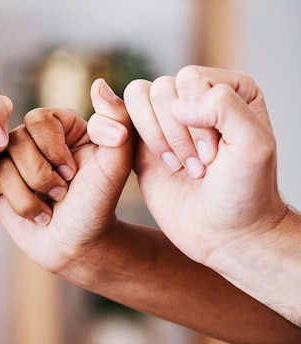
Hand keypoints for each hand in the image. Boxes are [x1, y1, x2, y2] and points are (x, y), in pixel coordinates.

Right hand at [0, 79, 132, 274]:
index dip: (54, 149)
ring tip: (52, 206)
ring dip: (33, 194)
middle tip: (62, 193)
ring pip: (2, 164)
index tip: (74, 173)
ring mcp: (10, 160)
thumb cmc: (99, 204)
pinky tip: (38, 215)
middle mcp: (31, 138)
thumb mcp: (116, 164)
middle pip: (17, 141)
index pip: (39, 119)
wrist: (79, 245)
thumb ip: (117, 121)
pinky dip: (21, 204)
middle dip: (42, 175)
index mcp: (60, 126)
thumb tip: (99, 84)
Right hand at [124, 66, 288, 270]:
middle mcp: (196, 99)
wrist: (225, 233)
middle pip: (161, 89)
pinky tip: (162, 166)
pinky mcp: (143, 142)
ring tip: (178, 166)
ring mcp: (167, 120)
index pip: (190, 80)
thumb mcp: (253, 145)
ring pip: (137, 98)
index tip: (213, 155)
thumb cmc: (245, 192)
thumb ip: (224, 106)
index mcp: (229, 89)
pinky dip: (132, 140)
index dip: (196, 117)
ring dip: (156, 136)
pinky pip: (120, 119)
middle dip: (176, 132)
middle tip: (197, 166)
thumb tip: (178, 104)